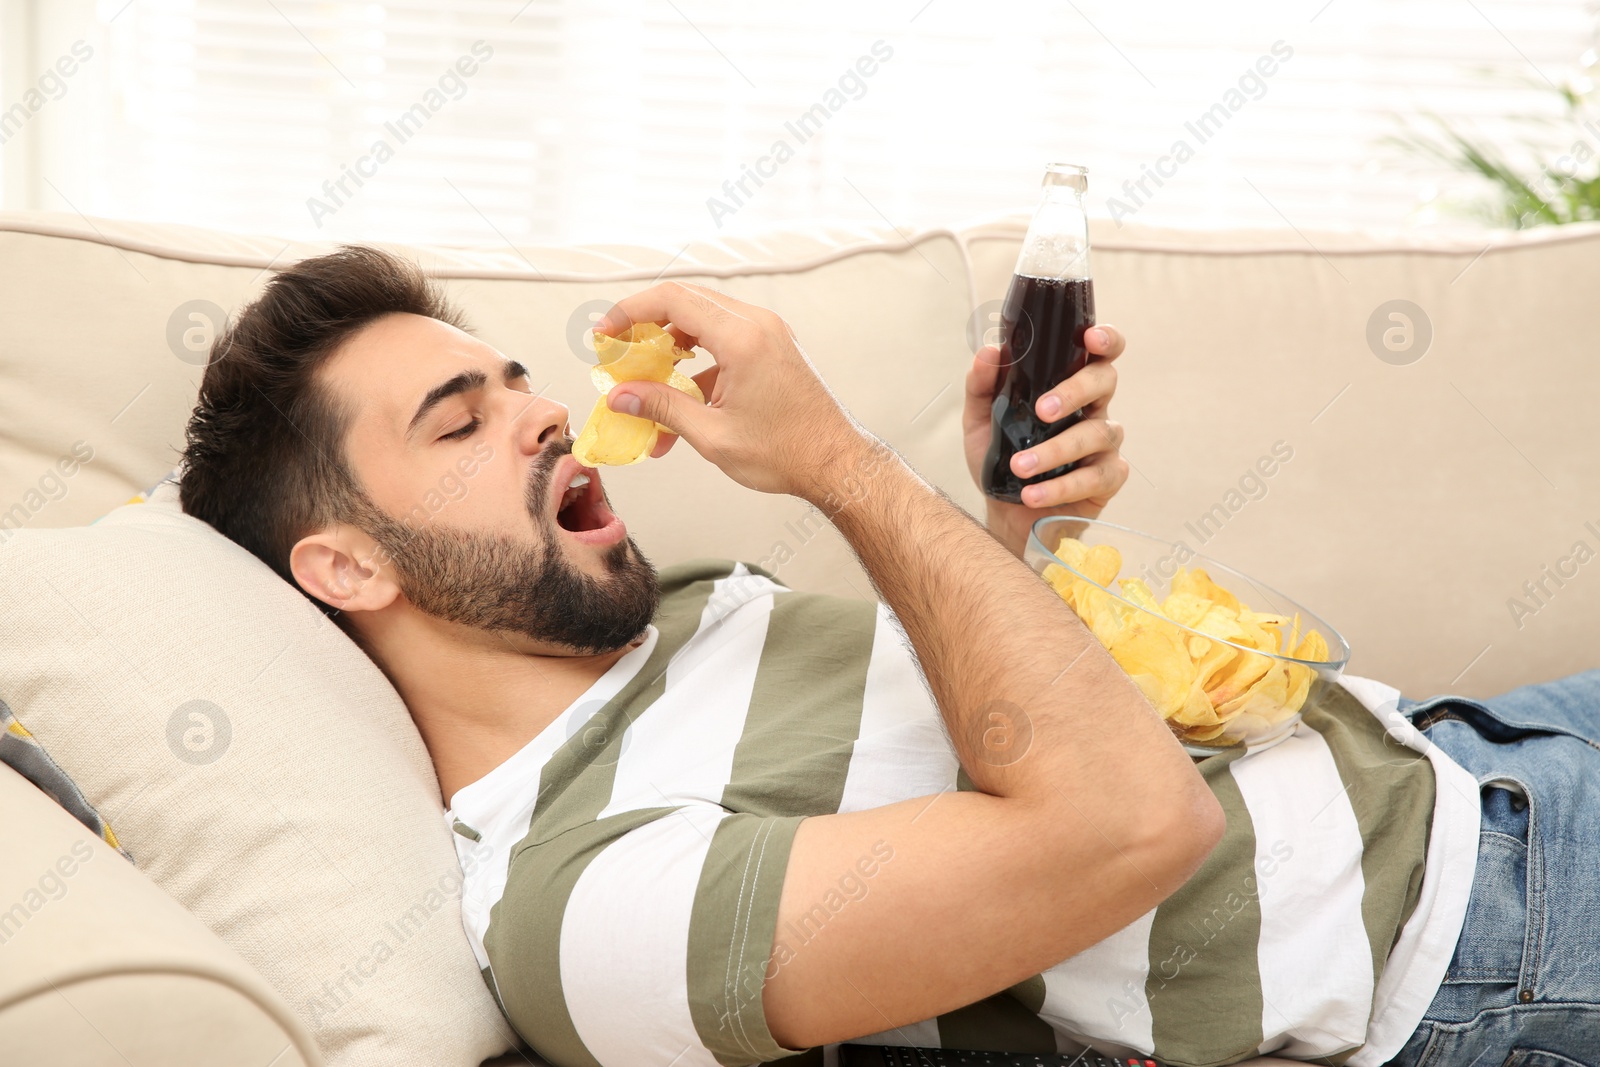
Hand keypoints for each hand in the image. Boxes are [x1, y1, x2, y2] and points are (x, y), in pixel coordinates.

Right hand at [597, 282, 869, 499]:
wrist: (837, 463)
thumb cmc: (786, 452)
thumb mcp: (713, 435)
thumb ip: (662, 409)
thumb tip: (620, 397)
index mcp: (743, 338)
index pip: (673, 299)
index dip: (630, 312)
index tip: (605, 334)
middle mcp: (758, 324)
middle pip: (687, 301)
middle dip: (646, 324)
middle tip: (620, 351)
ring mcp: (770, 333)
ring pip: (705, 317)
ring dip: (672, 341)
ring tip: (648, 377)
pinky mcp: (774, 347)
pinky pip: (725, 336)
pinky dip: (699, 357)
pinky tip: (683, 395)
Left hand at [963, 324, 1129, 555]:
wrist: (1004, 513)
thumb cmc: (1001, 460)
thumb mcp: (980, 421)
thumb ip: (981, 386)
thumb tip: (988, 351)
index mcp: (1069, 387)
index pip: (1098, 354)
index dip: (1105, 340)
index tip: (1090, 339)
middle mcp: (1093, 409)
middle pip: (1104, 382)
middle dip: (1075, 392)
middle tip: (1042, 410)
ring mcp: (1104, 444)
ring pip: (1097, 433)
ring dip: (1056, 450)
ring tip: (1020, 467)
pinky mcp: (1108, 479)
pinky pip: (1096, 477)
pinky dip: (1061, 487)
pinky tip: (1033, 495)